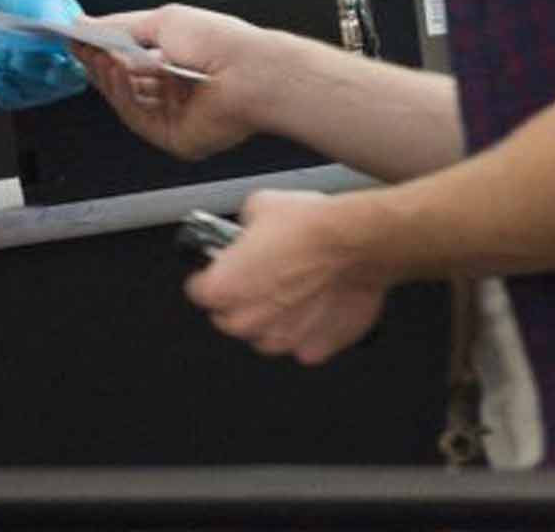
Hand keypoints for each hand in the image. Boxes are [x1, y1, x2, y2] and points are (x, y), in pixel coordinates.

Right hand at [76, 4, 276, 159]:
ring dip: (108, 78)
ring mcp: (175, 115)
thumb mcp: (163, 21)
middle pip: (126, 82)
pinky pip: (137, 118)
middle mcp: (176, 89)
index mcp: (179, 60)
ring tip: (95, 55)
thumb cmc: (221, 43)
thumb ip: (120, 25)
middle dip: (101, 63)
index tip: (80, 38)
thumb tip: (87, 23)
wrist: (248, 72)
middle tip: (79, 47)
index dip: (105, 48)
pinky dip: (121, 95)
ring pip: (127, 101)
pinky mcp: (173, 137)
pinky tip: (115, 73)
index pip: (132, 58)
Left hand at [185, 190, 387, 362]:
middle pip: (229, 319)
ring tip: (294, 290)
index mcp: (223, 288)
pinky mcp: (314, 349)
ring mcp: (281, 340)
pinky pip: (302, 345)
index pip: (198, 291)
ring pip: (266, 336)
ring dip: (273, 319)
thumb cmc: (310, 226)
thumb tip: (248, 229)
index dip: (210, 277)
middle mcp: (247, 321)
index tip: (220, 270)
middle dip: (241, 301)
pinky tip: (317, 305)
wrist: (356, 242)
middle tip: (262, 277)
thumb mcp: (260, 205)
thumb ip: (243, 226)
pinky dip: (307, 330)